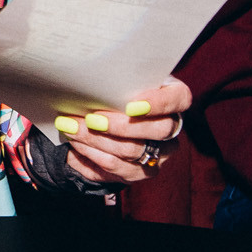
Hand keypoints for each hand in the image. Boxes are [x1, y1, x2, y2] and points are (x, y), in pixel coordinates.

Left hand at [54, 78, 191, 184]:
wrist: (104, 114)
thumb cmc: (115, 89)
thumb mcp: (119, 79)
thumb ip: (115, 79)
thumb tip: (88, 81)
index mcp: (173, 98)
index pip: (180, 98)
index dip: (159, 103)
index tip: (131, 105)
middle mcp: (171, 129)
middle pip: (157, 131)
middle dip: (119, 126)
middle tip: (91, 119)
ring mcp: (159, 154)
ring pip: (133, 153)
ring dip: (97, 142)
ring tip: (72, 130)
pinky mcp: (141, 172)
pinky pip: (118, 171)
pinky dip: (91, 158)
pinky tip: (74, 147)